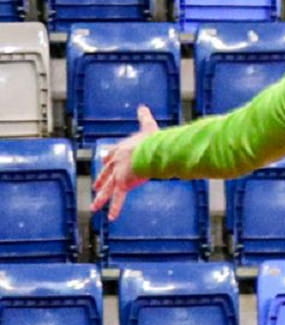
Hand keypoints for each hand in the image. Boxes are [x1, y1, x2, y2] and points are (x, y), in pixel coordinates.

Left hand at [89, 105, 162, 220]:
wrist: (148, 151)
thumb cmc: (150, 140)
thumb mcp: (148, 126)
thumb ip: (144, 117)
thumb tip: (142, 106)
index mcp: (121, 149)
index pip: (111, 155)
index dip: (107, 159)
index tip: (103, 160)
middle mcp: (116, 163)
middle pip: (106, 173)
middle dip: (101, 180)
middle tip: (96, 187)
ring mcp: (118, 175)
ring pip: (108, 189)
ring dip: (101, 199)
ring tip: (94, 208)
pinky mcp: (123, 184)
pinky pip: (118, 199)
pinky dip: (115, 208)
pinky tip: (111, 218)